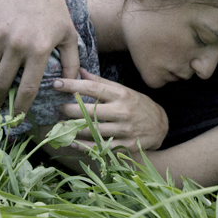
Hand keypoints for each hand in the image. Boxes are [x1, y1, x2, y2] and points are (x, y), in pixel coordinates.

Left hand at [53, 69, 167, 152]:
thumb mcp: (122, 90)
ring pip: (93, 130)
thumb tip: (79, 70)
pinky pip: (101, 147)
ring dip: (73, 129)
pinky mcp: (125, 146)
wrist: (161, 125)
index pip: (93, 87)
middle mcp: (123, 111)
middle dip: (70, 109)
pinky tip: (72, 142)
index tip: (56, 83)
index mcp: (121, 94)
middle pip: (90, 110)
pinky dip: (84, 146)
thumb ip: (100, 81)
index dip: (72, 85)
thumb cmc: (137, 104)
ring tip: (60, 125)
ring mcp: (125, 130)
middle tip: (58, 108)